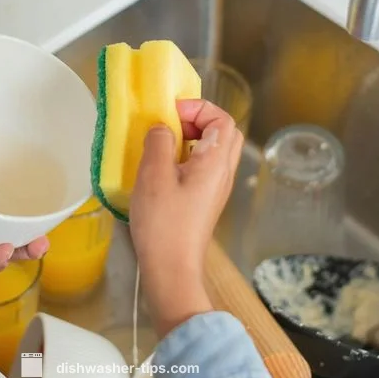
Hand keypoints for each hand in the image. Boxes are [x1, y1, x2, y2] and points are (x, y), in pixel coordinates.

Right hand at [129, 100, 244, 338]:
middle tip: (171, 125)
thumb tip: (163, 128)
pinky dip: (187, 158)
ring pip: (214, 151)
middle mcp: (223, 174)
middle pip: (224, 133)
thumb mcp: (154, 175)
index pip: (223, 119)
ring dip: (191, 140)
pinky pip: (204, 168)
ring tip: (163, 146)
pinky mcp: (205, 202)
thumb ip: (160, 142)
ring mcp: (216, 189)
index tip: (171, 113)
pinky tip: (162, 169)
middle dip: (198, 121)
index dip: (199, 108)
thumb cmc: (163, 223)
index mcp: (216, 162)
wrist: (171, 269)